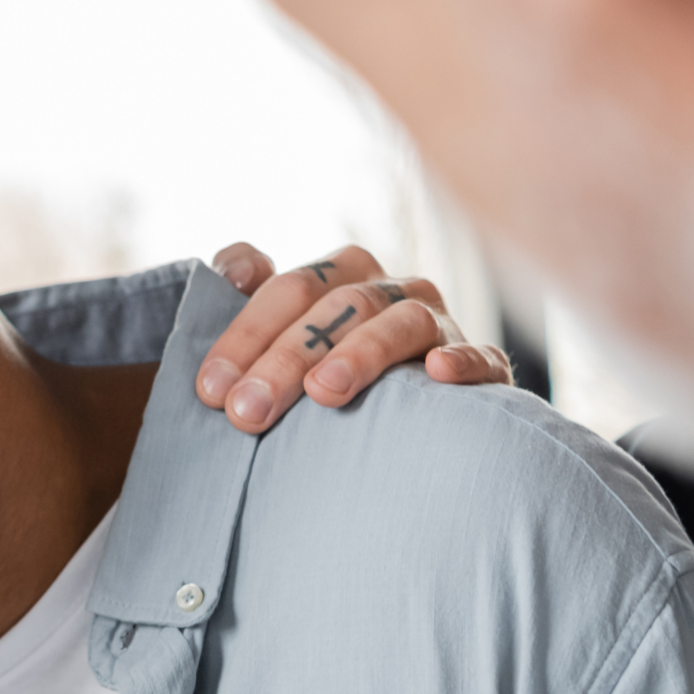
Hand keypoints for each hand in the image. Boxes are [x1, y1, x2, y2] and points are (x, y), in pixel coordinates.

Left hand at [197, 242, 512, 432]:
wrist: (412, 423)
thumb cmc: (330, 376)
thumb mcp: (284, 337)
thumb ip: (254, 297)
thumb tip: (236, 270)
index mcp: (344, 277)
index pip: (290, 289)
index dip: (245, 334)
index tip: (210, 389)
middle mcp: (393, 291)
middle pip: (337, 308)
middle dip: (285, 358)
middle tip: (246, 411)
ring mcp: (440, 324)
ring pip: (400, 323)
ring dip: (360, 354)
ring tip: (322, 392)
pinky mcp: (483, 367)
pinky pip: (481, 356)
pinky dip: (462, 360)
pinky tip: (437, 373)